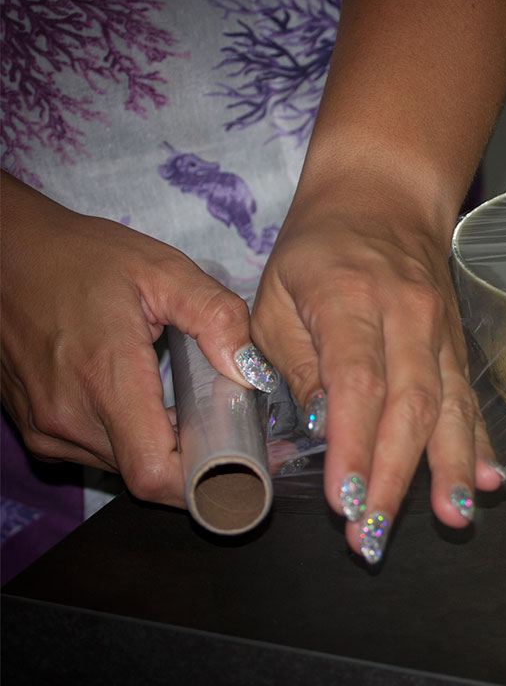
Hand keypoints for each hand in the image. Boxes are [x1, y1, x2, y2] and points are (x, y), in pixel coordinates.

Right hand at [0, 174, 265, 506]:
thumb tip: (251, 370)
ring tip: (193, 407)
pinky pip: (95, 452)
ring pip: (121, 466)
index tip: (246, 457)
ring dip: (162, 448)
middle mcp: (68, 417)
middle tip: (234, 425)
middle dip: (196, 458)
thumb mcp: (162, 269)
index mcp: (104, 378)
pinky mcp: (36, 426)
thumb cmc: (83, 257)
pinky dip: (131, 438)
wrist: (7, 255)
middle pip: (145, 474)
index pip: (154, 472)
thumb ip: (214, 316)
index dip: (205, 479)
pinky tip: (149, 401)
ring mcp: (45, 427)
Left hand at [250, 183, 502, 563]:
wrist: (383, 194)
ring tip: (454, 518)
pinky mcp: (456, 339)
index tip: (345, 500)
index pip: (357, 381)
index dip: (354, 444)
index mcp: (350, 299)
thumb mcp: (277, 294)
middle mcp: (406, 313)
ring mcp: (439, 326)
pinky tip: (489, 478)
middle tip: (375, 535)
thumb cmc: (317, 248)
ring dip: (452, 465)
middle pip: (411, 402)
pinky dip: (480, 439)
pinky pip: (469, 394)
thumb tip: (321, 429)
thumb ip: (297, 363)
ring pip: (451, 402)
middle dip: (396, 474)